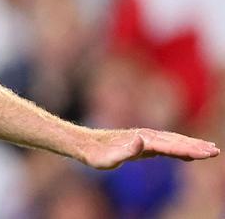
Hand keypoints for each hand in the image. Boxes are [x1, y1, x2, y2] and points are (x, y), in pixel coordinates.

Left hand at [79, 128, 218, 169]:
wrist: (84, 145)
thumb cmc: (96, 155)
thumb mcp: (107, 159)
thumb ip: (125, 151)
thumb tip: (141, 139)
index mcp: (142, 140)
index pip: (171, 146)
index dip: (190, 149)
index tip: (207, 152)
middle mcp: (145, 137)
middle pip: (175, 141)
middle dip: (196, 146)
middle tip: (216, 151)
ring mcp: (144, 139)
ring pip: (172, 141)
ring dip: (190, 144)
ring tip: (208, 149)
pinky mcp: (142, 143)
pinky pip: (166, 145)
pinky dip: (179, 147)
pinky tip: (186, 152)